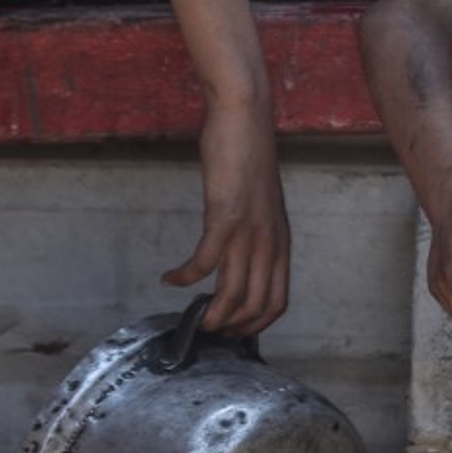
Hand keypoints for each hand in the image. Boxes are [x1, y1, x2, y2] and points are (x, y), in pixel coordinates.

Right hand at [164, 97, 290, 336]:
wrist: (246, 122)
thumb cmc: (250, 160)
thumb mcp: (262, 206)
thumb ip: (257, 234)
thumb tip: (242, 257)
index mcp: (281, 242)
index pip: (278, 300)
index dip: (256, 323)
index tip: (234, 331)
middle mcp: (270, 243)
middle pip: (257, 305)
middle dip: (232, 326)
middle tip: (209, 330)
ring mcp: (249, 232)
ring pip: (233, 293)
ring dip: (211, 314)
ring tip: (194, 321)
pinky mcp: (225, 218)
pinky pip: (204, 262)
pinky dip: (185, 276)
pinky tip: (170, 278)